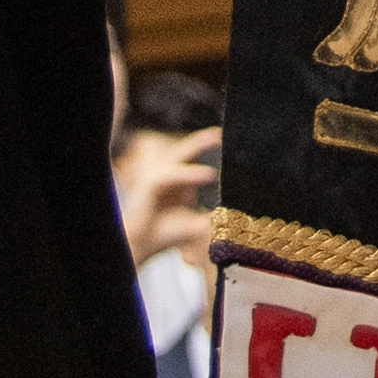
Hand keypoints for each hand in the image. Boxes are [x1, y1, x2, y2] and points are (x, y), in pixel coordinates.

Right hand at [116, 124, 218, 266]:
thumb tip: (237, 215)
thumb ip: (212, 217)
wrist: (141, 247)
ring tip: (216, 138)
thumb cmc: (165, 234)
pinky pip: (171, 174)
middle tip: (224, 130)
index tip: (231, 141)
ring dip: (197, 146)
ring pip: (178, 155)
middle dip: (204, 138)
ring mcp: (156, 175)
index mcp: (178, 179)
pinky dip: (189, 174)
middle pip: (185, 149)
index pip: (193, 155)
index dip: (209, 145)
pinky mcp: (150, 184)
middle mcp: (167, 173)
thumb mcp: (195, 223)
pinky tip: (208, 174)